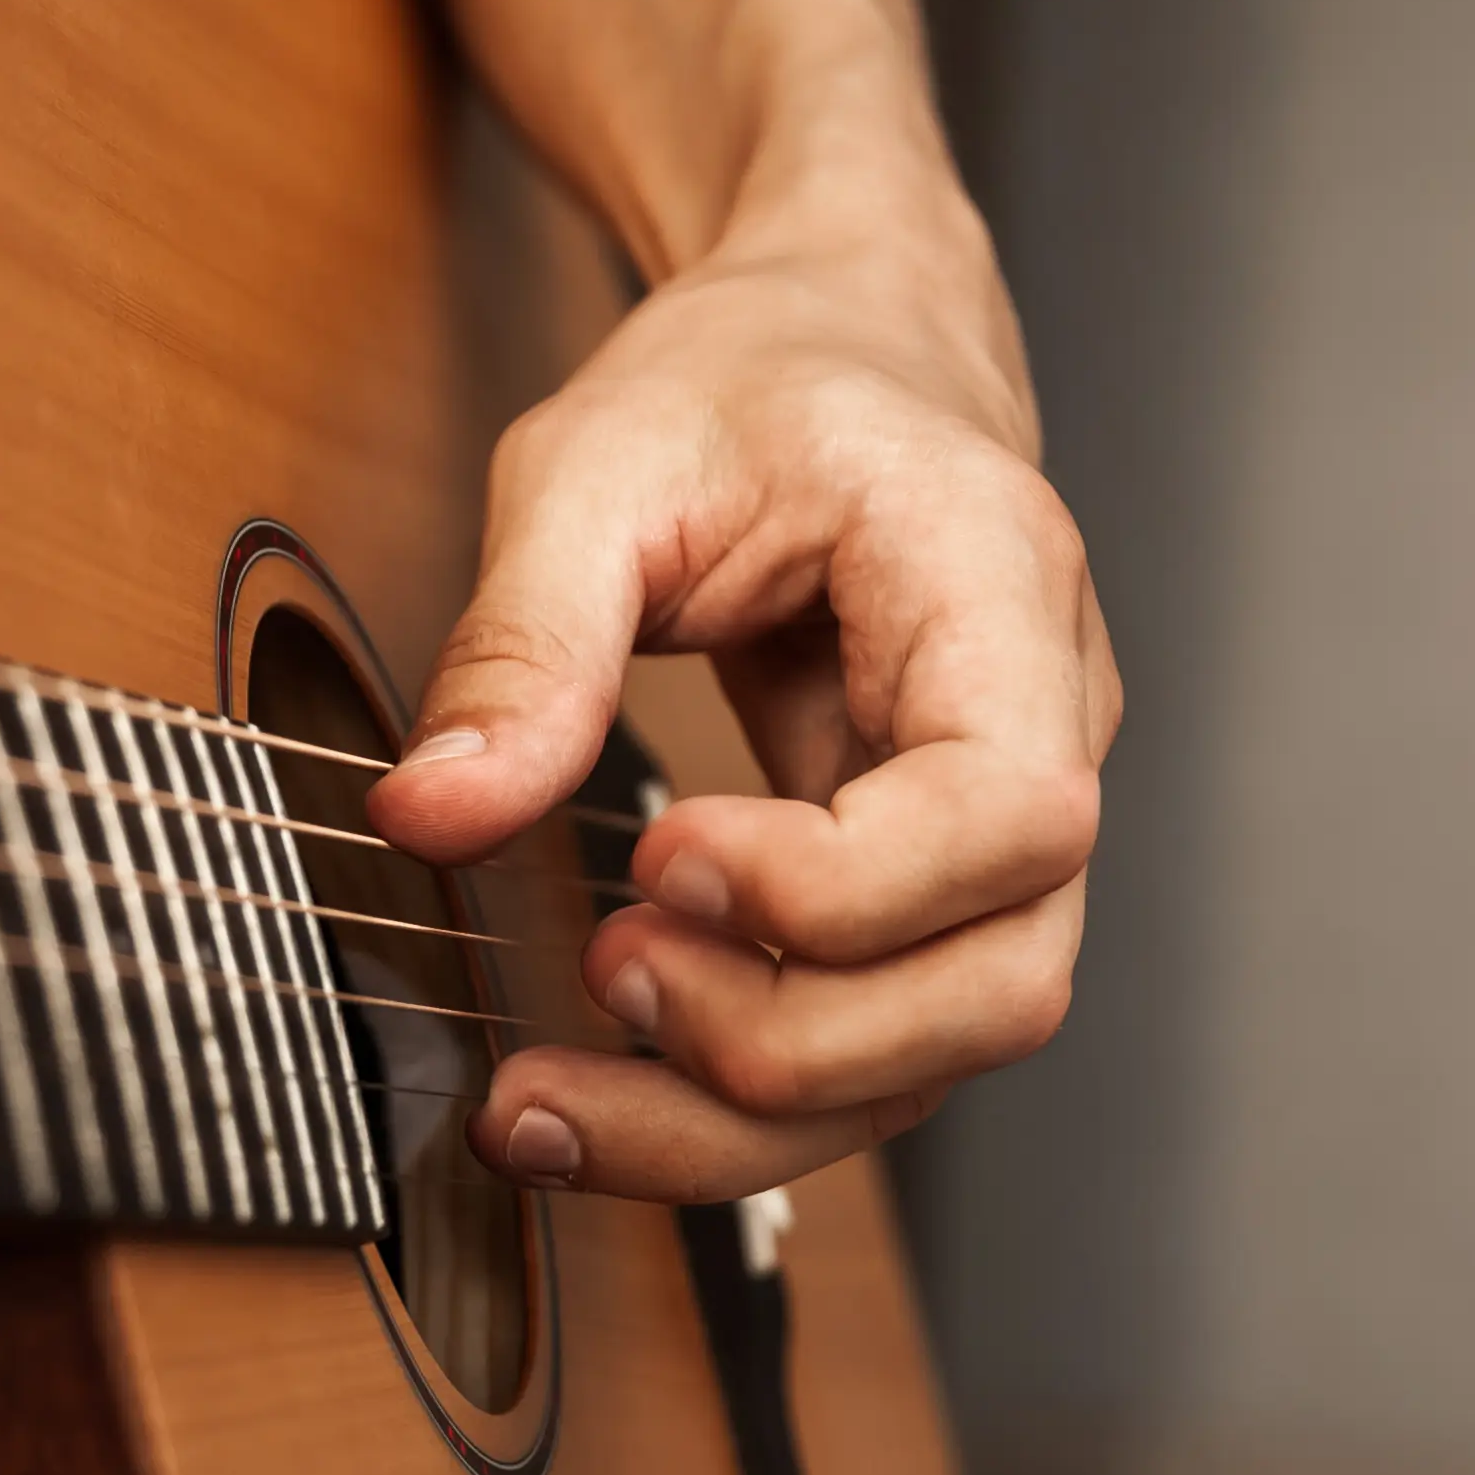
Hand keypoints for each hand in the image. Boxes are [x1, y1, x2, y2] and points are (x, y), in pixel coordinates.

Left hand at [367, 139, 1109, 1204]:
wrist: (836, 351)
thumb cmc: (749, 384)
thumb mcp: (599, 461)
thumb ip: (525, 638)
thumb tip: (429, 815)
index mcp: (999, 592)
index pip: (1007, 810)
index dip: (843, 885)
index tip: (661, 859)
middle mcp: (1045, 735)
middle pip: (1000, 982)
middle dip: (791, 1038)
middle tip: (604, 970)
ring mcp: (996, 842)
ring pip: (938, 1060)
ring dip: (744, 1123)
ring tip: (550, 1096)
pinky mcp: (924, 905)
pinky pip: (867, 1057)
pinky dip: (730, 1113)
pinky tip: (589, 1096)